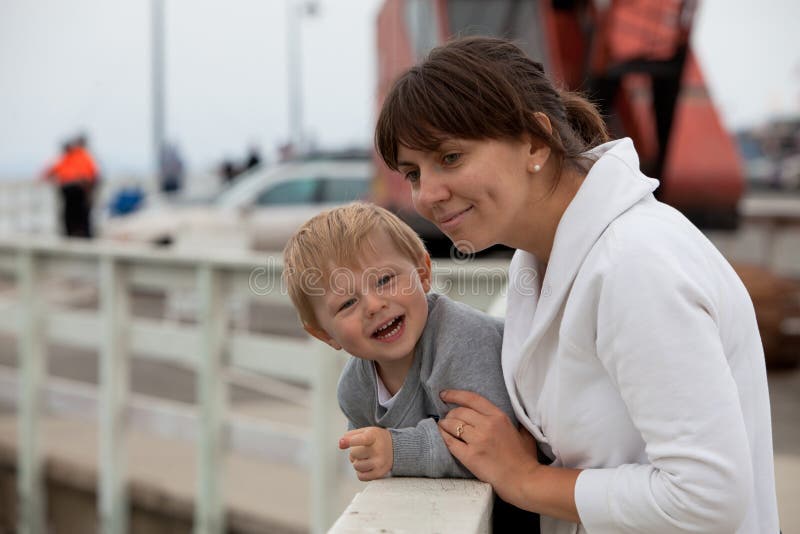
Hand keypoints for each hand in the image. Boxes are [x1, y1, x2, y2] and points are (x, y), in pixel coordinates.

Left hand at [339, 427, 392, 480]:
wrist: (395, 447)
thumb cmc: (377, 439)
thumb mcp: (365, 431)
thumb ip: (350, 436)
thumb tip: (341, 444)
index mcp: (373, 436)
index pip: (362, 439)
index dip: (351, 441)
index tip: (343, 442)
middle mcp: (378, 449)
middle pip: (354, 453)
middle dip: (354, 452)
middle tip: (361, 450)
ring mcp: (379, 462)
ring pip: (356, 466)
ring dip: (357, 462)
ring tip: (364, 458)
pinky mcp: (379, 473)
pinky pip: (361, 477)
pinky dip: (360, 472)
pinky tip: (366, 465)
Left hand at [438, 389, 539, 506]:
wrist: (523, 480)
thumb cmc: (525, 459)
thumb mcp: (524, 433)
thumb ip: (516, 423)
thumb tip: (514, 417)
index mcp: (499, 417)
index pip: (472, 399)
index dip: (455, 395)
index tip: (444, 394)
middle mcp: (487, 425)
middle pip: (459, 412)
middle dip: (450, 414)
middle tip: (448, 418)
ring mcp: (477, 440)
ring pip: (452, 425)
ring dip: (444, 424)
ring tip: (443, 426)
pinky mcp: (470, 456)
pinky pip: (450, 442)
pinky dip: (443, 437)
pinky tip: (442, 436)